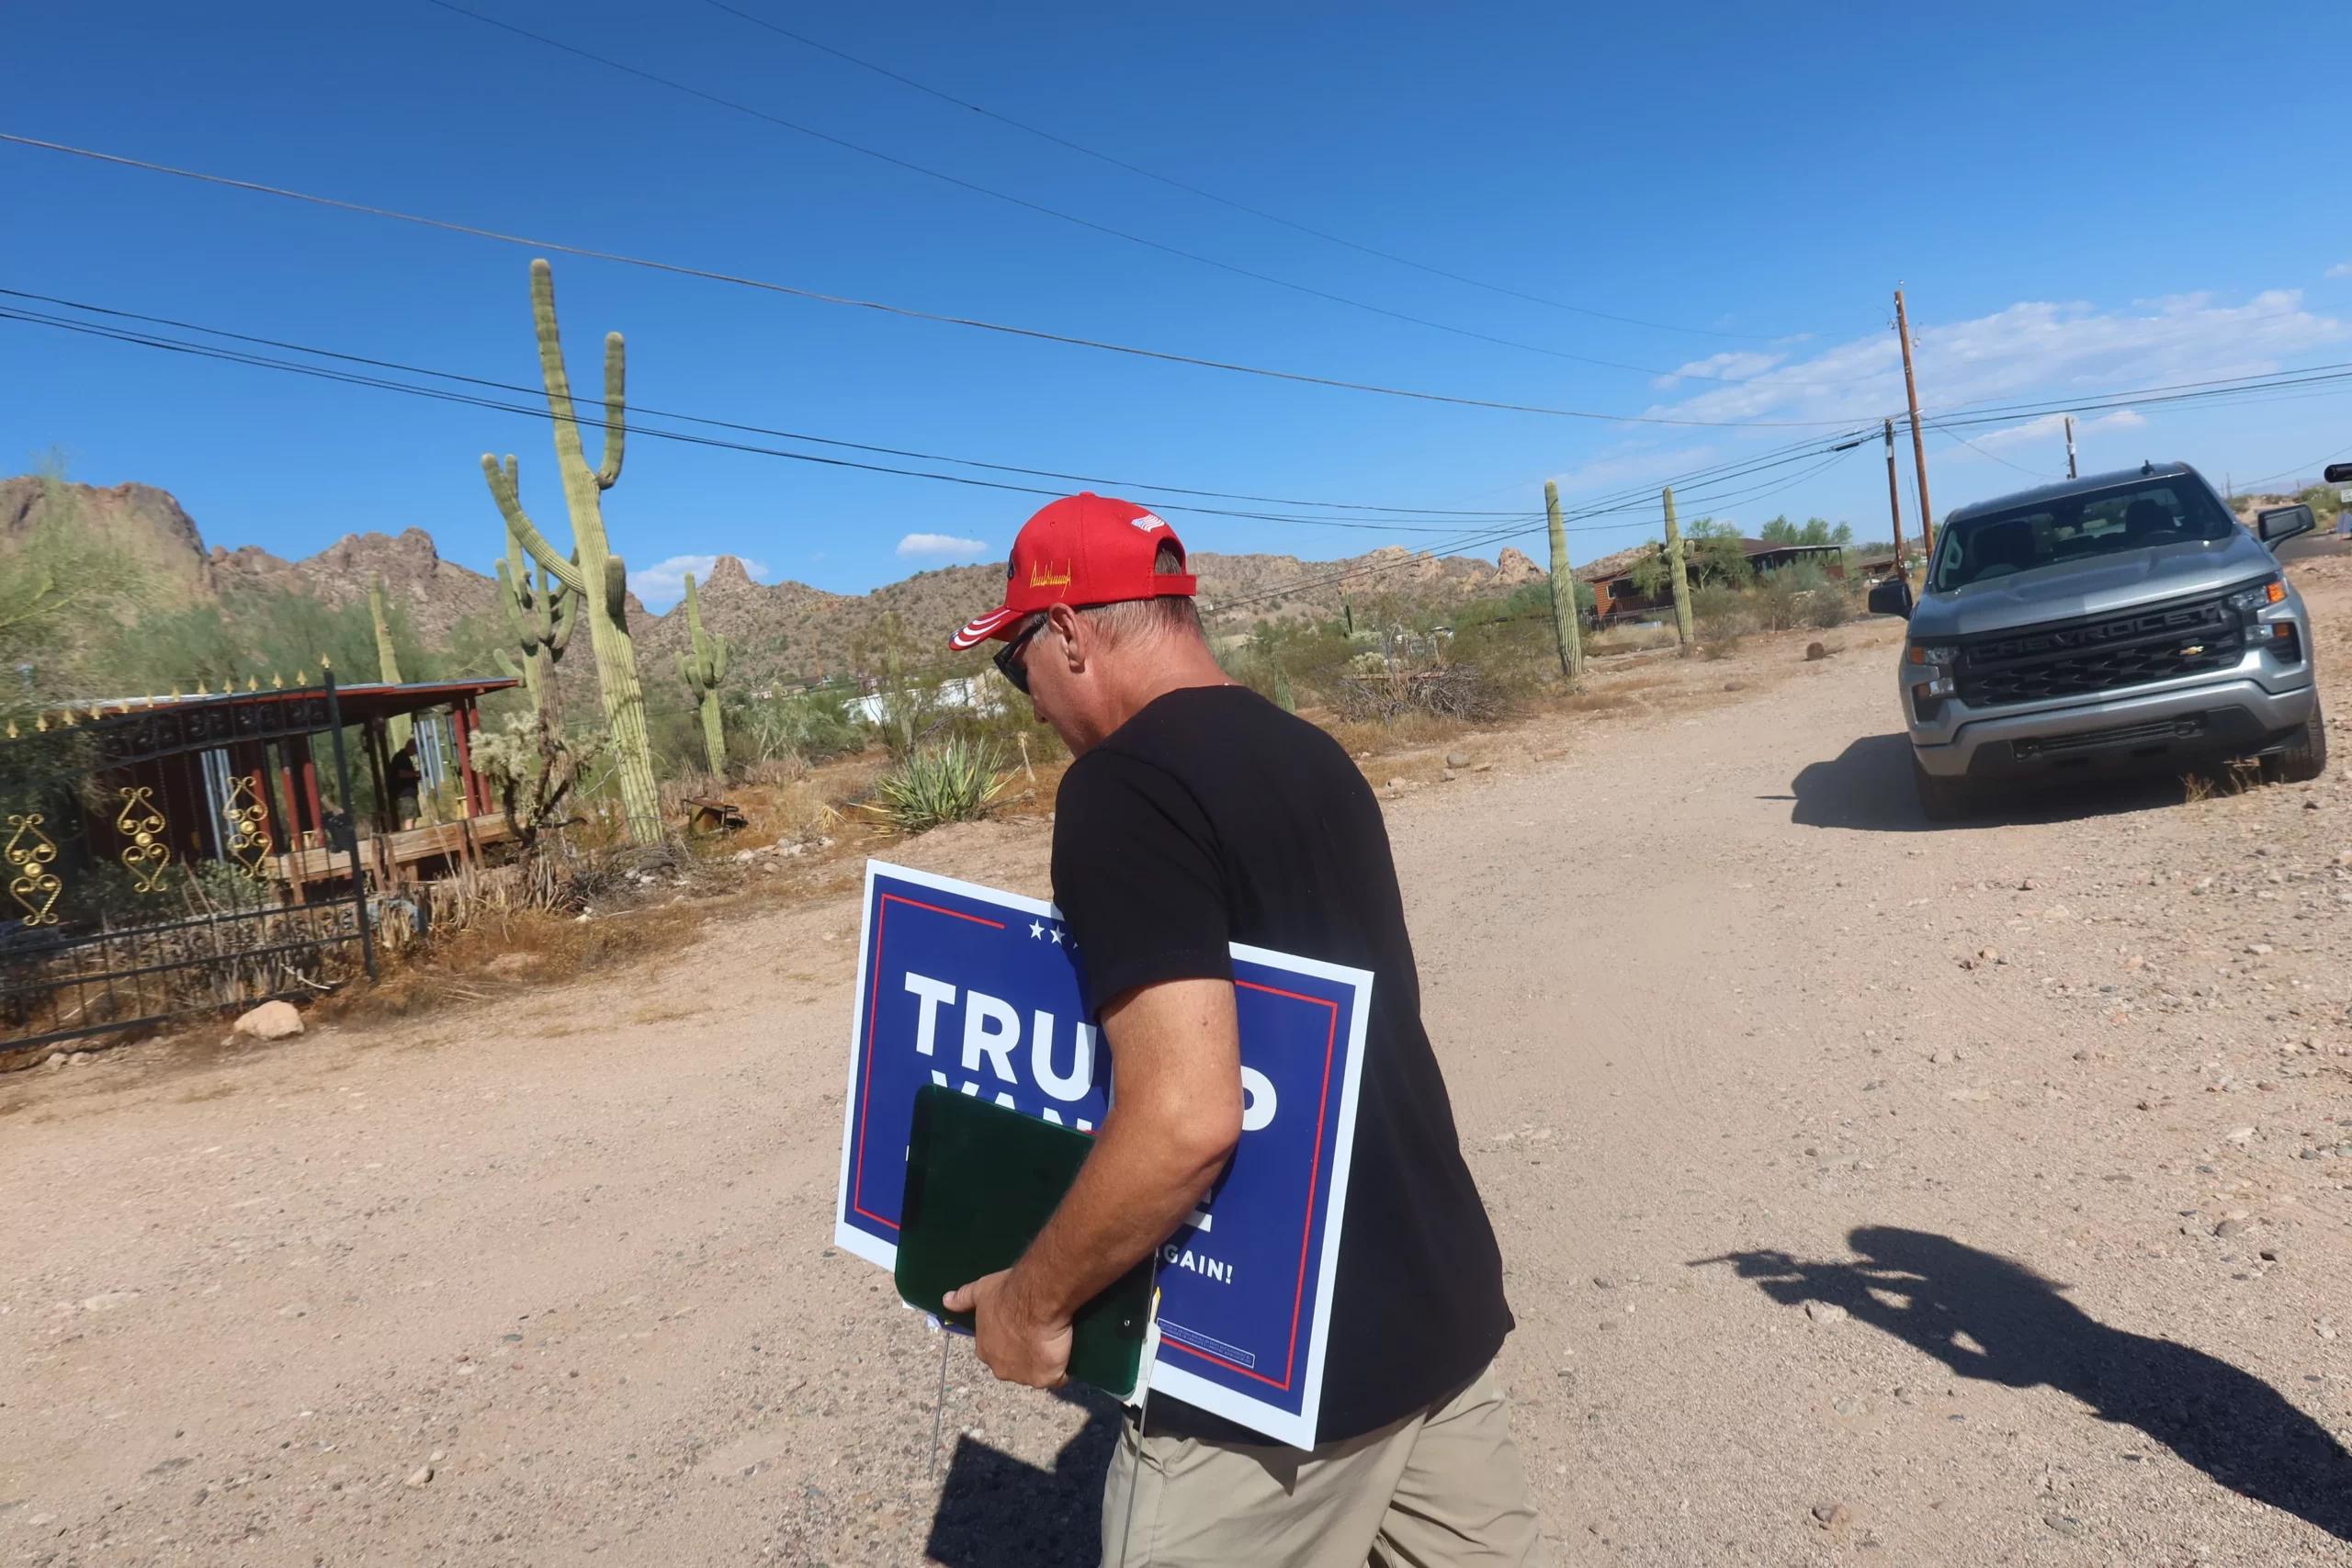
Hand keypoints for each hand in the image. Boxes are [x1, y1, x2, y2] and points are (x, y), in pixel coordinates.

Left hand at [942, 1269, 1072, 1390]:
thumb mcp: (981, 1291)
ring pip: (1035, 1373)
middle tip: (1037, 1335)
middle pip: (1014, 1366)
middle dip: (1024, 1356)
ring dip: (1042, 1362)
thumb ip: (963, 1298)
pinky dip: (1061, 1370)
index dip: (1008, 1341)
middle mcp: (1001, 1369)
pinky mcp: (1046, 1379)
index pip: (996, 1352)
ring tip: (1053, 1342)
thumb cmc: (1006, 1295)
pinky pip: (1056, 1379)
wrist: (1036, 1301)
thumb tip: (945, 1300)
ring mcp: (1023, 1377)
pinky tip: (1065, 1354)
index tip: (1019, 1328)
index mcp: (985, 1351)